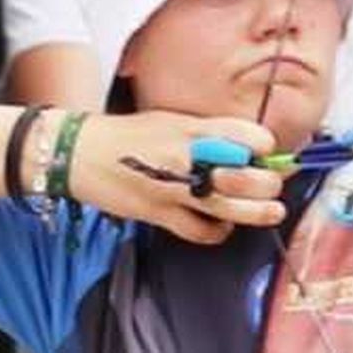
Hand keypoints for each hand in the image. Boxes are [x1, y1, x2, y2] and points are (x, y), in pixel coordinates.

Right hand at [72, 112, 285, 243]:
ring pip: (231, 207)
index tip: (268, 154)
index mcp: (193, 128)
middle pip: (248, 176)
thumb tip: (248, 149)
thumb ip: (208, 134)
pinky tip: (221, 225)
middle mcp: (188, 157)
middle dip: (269, 184)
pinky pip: (201, 231)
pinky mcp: (161, 214)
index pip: (250, 137)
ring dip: (259, 212)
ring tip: (272, 211)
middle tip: (272, 185)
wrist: (80, 152)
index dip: (265, 148)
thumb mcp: (172, 120)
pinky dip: (218, 232)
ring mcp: (175, 188)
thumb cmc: (128, 135)